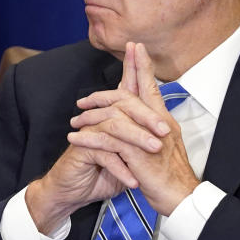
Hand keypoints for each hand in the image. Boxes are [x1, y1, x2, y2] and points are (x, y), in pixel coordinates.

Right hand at [25, 43, 164, 232]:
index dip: (132, 67)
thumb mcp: (130, 157)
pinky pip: (105, 154)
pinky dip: (122, 169)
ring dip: (137, 140)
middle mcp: (101, 120)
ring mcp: (90, 132)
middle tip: (164, 130)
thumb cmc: (101, 174)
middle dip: (147, 116)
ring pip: (116, 127)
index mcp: (114, 117)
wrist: (73, 192)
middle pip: (124, 104)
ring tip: (154, 151)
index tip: (139, 47)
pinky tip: (133, 180)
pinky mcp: (82, 149)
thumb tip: (166, 129)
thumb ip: (143, 140)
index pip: (126, 88)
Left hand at [69, 42, 198, 215]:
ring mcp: (148, 138)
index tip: (134, 48)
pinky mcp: (137, 155)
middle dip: (108, 89)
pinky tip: (75, 140)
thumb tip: (142, 122)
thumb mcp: (163, 148)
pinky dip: (89, 138)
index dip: (143, 66)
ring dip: (92, 116)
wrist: (181, 198)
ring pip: (115, 116)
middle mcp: (158, 124)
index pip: (152, 87)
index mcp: (164, 121)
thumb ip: (152, 131)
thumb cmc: (171, 176)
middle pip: (133, 94)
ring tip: (75, 121)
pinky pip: (107, 141)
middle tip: (85, 96)